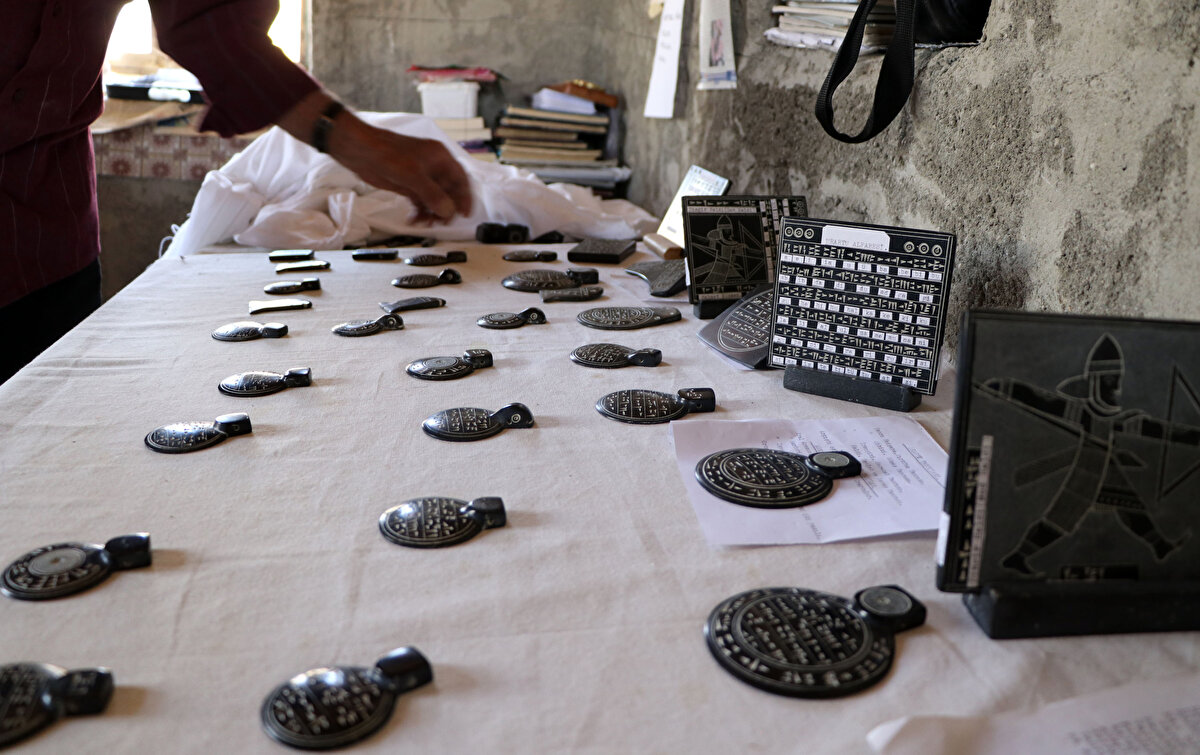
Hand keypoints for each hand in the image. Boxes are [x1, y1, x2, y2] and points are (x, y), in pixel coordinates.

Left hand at [328, 117, 472, 222]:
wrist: (361, 151)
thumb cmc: (386, 152)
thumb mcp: (413, 176)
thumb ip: (432, 195)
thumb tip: (448, 211)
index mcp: (440, 158)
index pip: (460, 179)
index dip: (465, 197)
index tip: (465, 213)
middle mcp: (432, 167)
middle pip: (448, 192)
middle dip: (447, 208)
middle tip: (443, 222)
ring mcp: (420, 177)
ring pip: (434, 199)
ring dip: (432, 212)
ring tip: (427, 223)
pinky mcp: (408, 184)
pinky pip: (420, 202)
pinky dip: (419, 212)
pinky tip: (415, 220)